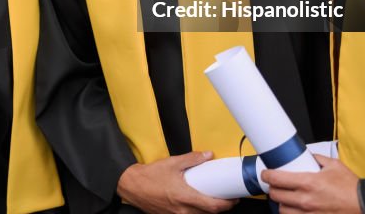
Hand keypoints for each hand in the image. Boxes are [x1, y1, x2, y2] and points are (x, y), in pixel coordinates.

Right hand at [117, 151, 238, 213]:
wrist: (131, 185)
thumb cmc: (150, 176)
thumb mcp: (172, 163)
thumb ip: (192, 159)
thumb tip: (207, 155)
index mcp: (185, 197)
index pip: (213, 207)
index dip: (227, 205)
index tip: (233, 199)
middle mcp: (182, 210)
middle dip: (220, 208)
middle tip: (226, 198)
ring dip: (207, 210)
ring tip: (211, 199)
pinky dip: (195, 211)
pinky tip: (194, 203)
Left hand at [263, 154, 361, 213]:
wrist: (364, 205)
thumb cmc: (351, 188)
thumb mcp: (334, 165)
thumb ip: (317, 159)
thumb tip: (307, 155)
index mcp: (308, 183)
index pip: (276, 179)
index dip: (267, 175)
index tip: (266, 173)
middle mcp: (305, 200)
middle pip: (275, 195)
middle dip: (273, 188)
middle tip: (276, 184)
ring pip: (282, 210)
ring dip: (282, 203)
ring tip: (286, 198)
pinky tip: (296, 209)